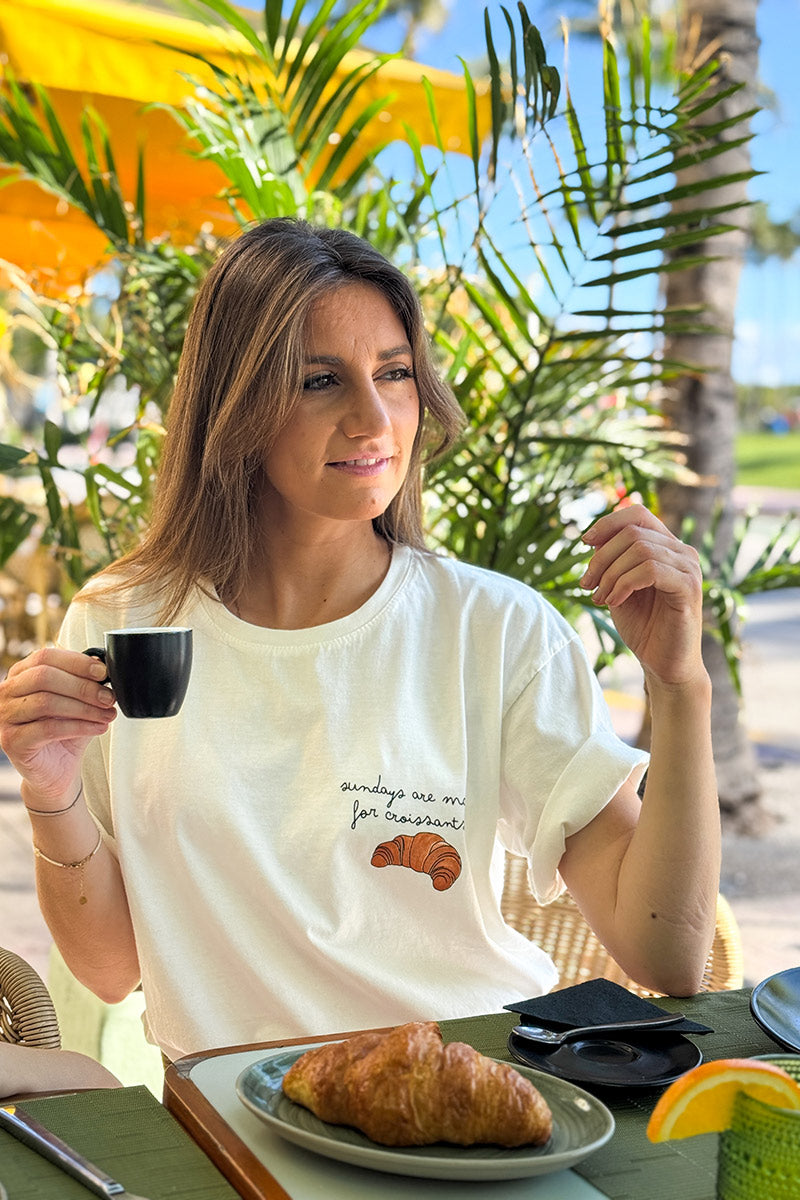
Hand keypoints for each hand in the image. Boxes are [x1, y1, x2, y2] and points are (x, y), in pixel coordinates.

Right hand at [0, 647, 116, 802]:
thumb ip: (84, 681)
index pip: (45, 657)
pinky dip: (79, 726)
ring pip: (46, 702)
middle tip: (109, 697)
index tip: (103, 672)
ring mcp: (5, 717)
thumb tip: (99, 663)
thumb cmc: (66, 731)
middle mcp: (7, 692)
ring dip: (84, 708)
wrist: (57, 770)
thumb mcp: (78, 701)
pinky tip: (98, 728)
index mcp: (21, 674)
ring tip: (107, 714)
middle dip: (83, 686)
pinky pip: (48, 729)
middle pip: (44, 677)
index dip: (77, 662)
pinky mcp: (11, 741)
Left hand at [580, 504, 705, 686]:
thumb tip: (593, 537)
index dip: (608, 522)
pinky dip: (624, 583)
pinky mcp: (689, 588)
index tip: (584, 542)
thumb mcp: (618, 586)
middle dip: (601, 558)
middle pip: (633, 532)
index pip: (638, 514)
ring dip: (610, 574)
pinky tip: (614, 602)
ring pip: (639, 549)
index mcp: (666, 547)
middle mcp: (682, 552)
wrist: (663, 663)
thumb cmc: (642, 625)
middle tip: (587, 585)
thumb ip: (611, 560)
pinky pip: (650, 570)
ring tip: (600, 597)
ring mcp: (689, 568)